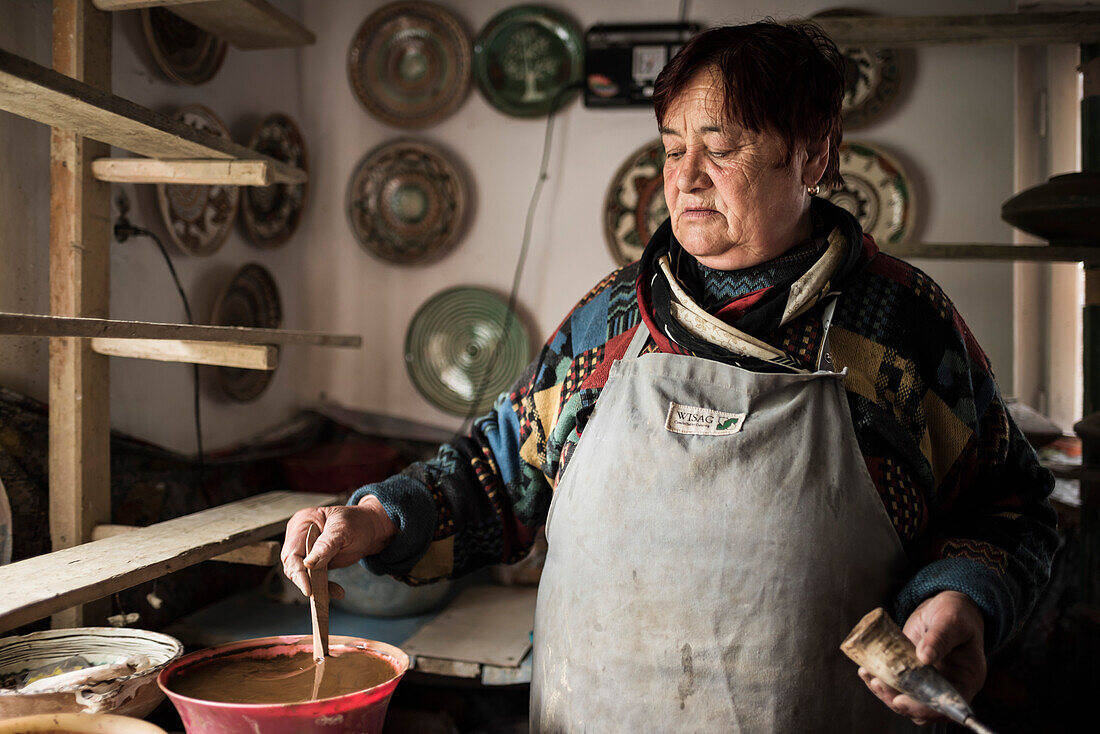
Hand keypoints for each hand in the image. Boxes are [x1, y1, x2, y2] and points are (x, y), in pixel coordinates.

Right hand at [281, 496, 396, 598]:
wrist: (370, 528)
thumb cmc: (357, 522)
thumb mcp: (343, 529)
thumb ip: (326, 545)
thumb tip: (308, 564)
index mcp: (301, 523)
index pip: (291, 552)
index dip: (297, 572)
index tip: (308, 589)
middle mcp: (299, 537)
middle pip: (293, 565)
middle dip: (307, 582)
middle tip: (321, 596)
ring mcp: (306, 550)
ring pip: (303, 575)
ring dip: (317, 587)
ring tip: (335, 592)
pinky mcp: (315, 562)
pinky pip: (314, 578)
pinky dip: (324, 587)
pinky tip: (337, 591)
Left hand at [858, 591, 986, 725]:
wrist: (943, 607)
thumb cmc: (955, 613)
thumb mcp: (951, 621)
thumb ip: (940, 638)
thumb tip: (925, 657)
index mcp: (966, 679)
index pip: (947, 704)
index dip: (924, 707)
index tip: (902, 700)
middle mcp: (947, 686)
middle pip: (924, 708)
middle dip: (899, 701)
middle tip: (879, 684)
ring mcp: (927, 682)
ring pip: (907, 700)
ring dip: (886, 693)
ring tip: (870, 678)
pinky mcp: (911, 674)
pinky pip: (896, 685)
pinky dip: (881, 681)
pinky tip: (866, 671)